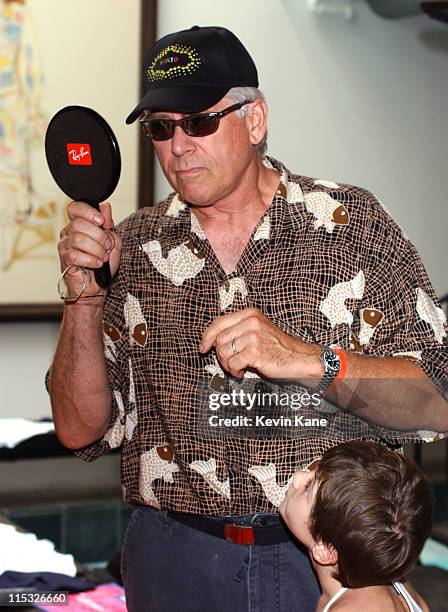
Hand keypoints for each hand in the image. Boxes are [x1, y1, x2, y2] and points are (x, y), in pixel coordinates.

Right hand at [58, 201, 121, 297]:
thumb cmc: (103, 263)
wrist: (97, 286)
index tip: (102, 221)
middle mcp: (68, 232)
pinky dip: (91, 260)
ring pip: (79, 239)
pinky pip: (76, 255)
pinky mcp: (65, 259)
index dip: (88, 211)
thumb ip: (108, 224)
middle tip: (108, 245)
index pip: (75, 208)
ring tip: (103, 257)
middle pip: (79, 224)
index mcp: (79, 224)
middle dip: (99, 236)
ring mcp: (64, 246)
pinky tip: (97, 264)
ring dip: (97, 249)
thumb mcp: (112, 241)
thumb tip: (105, 206)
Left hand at [199, 308, 321, 380]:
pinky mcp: (255, 352)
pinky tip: (242, 372)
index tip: (203, 347)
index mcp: (250, 314)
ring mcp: (253, 336)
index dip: (207, 336)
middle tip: (229, 364)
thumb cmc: (278, 347)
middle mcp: (251, 322)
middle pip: (219, 340)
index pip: (219, 322)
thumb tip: (213, 340)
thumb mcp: (258, 330)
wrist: (299, 358)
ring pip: (223, 352)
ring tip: (238, 368)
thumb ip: (238, 330)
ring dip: (228, 365)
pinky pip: (232, 364)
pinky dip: (235, 372)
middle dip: (220, 356)